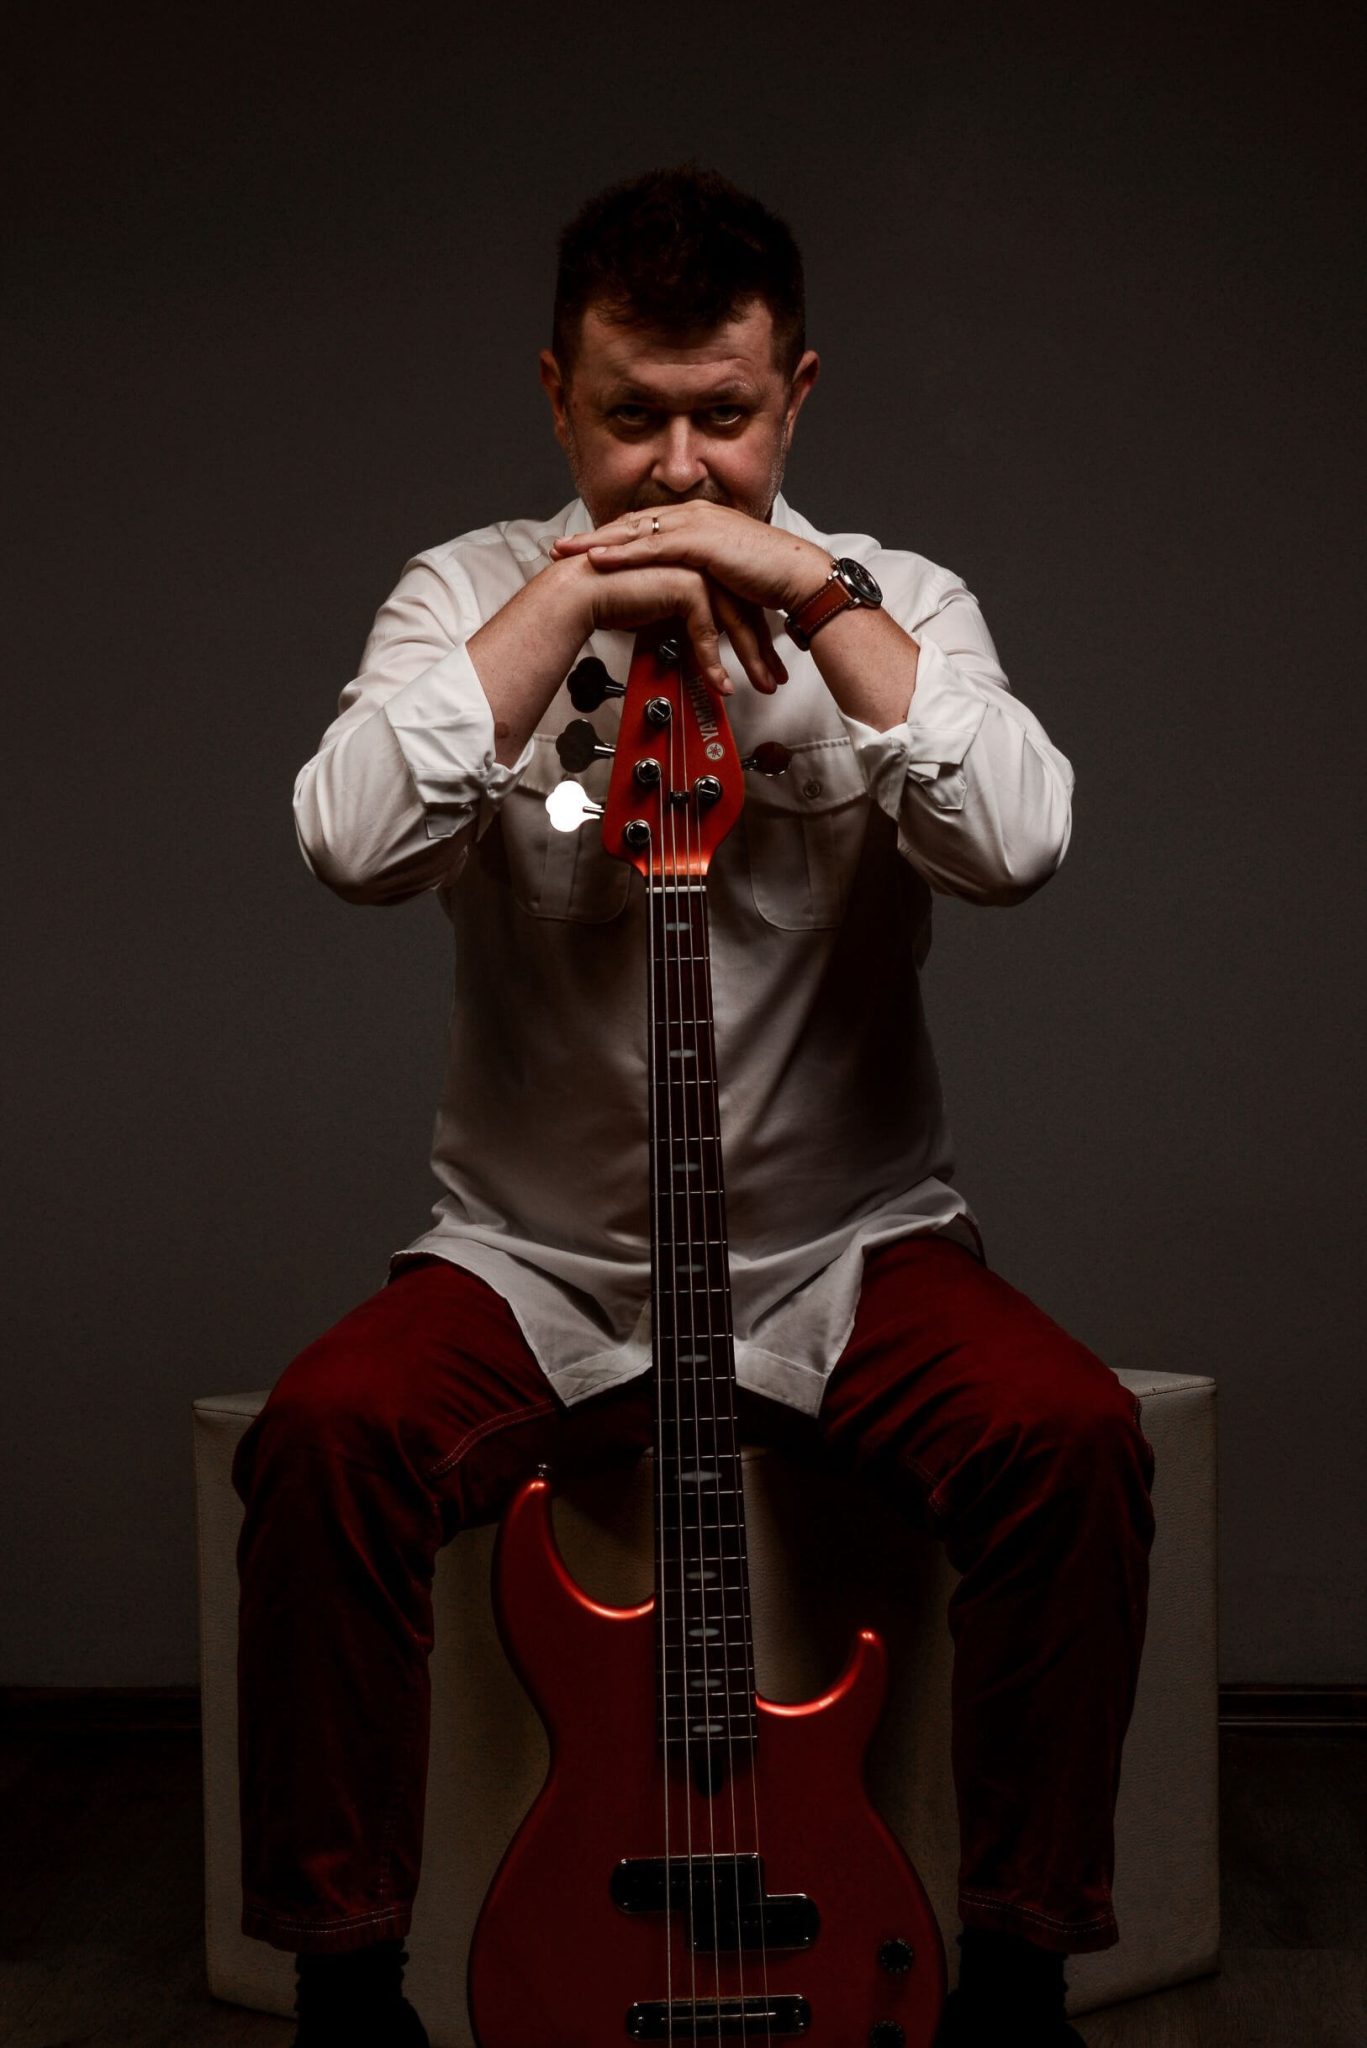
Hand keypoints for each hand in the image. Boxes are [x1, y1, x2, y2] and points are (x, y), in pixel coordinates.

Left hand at [550, 504, 833, 695]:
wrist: (797, 577)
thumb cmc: (769, 581)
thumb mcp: (725, 573)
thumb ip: (701, 574)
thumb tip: (683, 591)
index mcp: (699, 520)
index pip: (646, 526)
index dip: (612, 536)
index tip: (584, 546)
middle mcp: (694, 514)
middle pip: (632, 523)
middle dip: (593, 535)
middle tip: (560, 547)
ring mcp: (696, 524)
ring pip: (635, 531)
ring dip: (597, 541)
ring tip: (566, 553)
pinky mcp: (700, 541)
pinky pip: (652, 546)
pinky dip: (622, 552)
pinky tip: (598, 559)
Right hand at [555, 552, 774, 698]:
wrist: (582, 593)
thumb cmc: (614, 600)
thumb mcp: (662, 612)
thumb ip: (685, 619)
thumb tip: (701, 647)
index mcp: (700, 565)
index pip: (737, 604)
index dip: (753, 637)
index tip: (765, 665)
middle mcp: (702, 564)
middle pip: (743, 612)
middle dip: (762, 651)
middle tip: (774, 680)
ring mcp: (697, 571)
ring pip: (735, 621)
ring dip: (751, 659)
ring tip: (762, 685)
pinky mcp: (686, 585)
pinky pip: (709, 630)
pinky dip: (714, 662)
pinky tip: (719, 683)